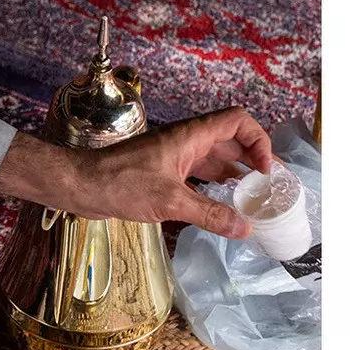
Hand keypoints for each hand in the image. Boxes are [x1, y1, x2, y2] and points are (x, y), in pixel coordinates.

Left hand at [0, 107, 273, 237]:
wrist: (79, 186)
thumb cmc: (121, 183)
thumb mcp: (169, 201)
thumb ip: (209, 214)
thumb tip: (245, 228)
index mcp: (190, 136)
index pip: (237, 120)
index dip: (258, 138)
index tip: (265, 169)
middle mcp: (186, 142)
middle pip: (230, 141)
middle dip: (252, 159)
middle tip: (270, 185)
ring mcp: (174, 157)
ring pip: (214, 160)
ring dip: (234, 174)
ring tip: (253, 199)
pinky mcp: (163, 174)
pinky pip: (198, 176)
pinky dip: (214, 188)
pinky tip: (222, 207)